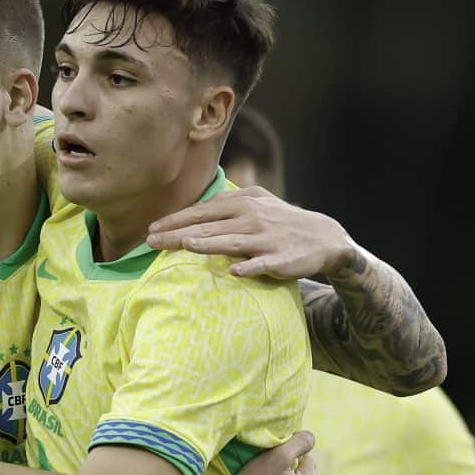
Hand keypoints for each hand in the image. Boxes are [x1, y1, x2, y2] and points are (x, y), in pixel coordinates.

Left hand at [146, 187, 356, 278]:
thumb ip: (227, 203)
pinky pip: (262, 264)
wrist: (323, 237)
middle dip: (178, 233)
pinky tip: (234, 272)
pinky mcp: (281, 259)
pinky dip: (249, 268)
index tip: (151, 229)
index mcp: (243, 203)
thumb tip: (195, 209)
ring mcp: (266, 239)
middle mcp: (252, 218)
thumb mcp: (257, 202)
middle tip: (150, 241)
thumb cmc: (281, 220)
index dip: (176, 220)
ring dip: (208, 244)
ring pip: (232, 242)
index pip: (202, 211)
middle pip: (209, 226)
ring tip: (186, 246)